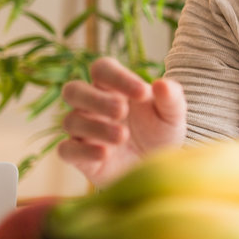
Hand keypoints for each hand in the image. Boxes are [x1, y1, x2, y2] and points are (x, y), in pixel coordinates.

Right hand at [55, 58, 186, 186]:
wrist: (157, 168)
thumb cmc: (160, 133)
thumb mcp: (172, 116)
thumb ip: (171, 98)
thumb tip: (162, 84)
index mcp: (112, 86)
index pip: (102, 69)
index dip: (118, 77)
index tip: (143, 93)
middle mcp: (92, 105)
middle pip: (73, 90)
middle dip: (95, 99)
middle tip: (122, 111)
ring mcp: (83, 131)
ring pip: (71, 121)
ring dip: (96, 128)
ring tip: (123, 136)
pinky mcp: (79, 156)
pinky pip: (67, 150)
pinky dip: (82, 151)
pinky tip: (105, 153)